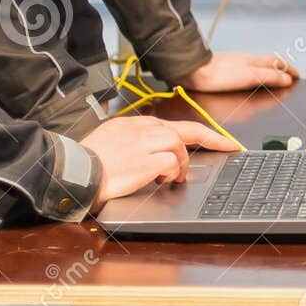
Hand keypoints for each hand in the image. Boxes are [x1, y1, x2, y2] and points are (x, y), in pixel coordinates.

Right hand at [80, 116, 239, 204]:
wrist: (75, 171)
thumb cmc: (88, 163)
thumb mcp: (111, 143)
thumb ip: (133, 143)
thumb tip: (154, 156)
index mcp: (133, 124)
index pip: (171, 125)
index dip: (197, 132)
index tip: (216, 138)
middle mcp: (140, 128)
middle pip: (184, 130)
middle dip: (212, 138)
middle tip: (230, 146)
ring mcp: (143, 142)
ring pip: (178, 144)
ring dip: (182, 163)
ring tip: (174, 177)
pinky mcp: (145, 159)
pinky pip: (170, 162)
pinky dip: (172, 172)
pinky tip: (163, 180)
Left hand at [180, 52, 298, 92]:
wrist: (193, 72)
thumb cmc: (218, 75)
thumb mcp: (250, 76)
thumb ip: (269, 77)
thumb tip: (287, 78)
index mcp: (254, 62)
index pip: (277, 63)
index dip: (289, 69)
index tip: (297, 76)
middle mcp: (246, 61)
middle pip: (269, 62)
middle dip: (281, 68)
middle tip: (290, 75)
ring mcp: (236, 64)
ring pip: (258, 65)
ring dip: (270, 70)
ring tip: (275, 77)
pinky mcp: (225, 69)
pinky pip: (248, 70)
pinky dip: (257, 74)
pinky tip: (250, 79)